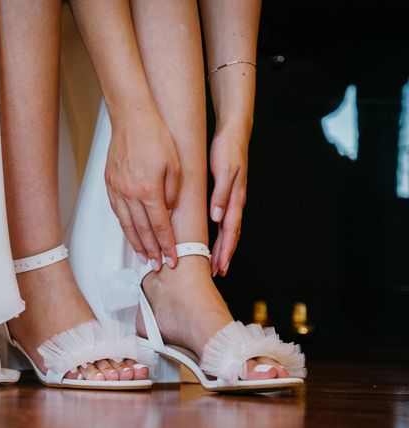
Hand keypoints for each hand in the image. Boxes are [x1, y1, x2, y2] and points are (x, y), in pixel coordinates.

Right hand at [105, 110, 180, 269]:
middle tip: (158, 265)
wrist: (132, 119)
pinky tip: (130, 234)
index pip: (161, 226)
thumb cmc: (156, 137)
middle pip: (143, 230)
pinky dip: (124, 226)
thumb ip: (174, 194)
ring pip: (127, 224)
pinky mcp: (110, 184)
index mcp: (150, 190)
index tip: (172, 259)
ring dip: (136, 243)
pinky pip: (117, 212)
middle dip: (152, 251)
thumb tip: (170, 213)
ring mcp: (118, 190)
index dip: (167, 245)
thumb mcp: (176, 166)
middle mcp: (131, 193)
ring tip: (144, 257)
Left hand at [209, 130, 248, 276]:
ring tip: (216, 262)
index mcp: (235, 198)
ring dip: (222, 247)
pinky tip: (214, 239)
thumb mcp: (224, 171)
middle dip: (224, 255)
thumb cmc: (228, 150)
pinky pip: (224, 219)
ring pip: (228, 229)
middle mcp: (235, 202)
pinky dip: (220, 233)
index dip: (225, 250)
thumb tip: (217, 217)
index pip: (230, 231)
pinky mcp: (227, 193)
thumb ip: (221, 194)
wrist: (233, 133)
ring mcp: (232, 198)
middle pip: (230, 235)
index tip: (220, 266)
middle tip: (218, 272)